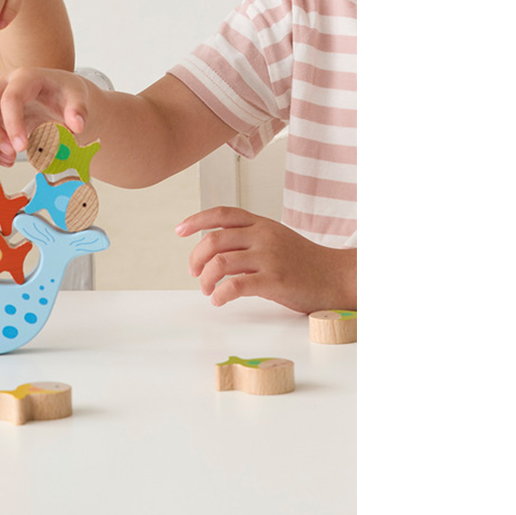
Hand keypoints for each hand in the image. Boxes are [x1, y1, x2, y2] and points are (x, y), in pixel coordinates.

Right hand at [0, 67, 92, 165]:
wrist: (60, 95)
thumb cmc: (66, 94)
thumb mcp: (78, 97)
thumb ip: (79, 110)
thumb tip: (76, 126)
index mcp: (25, 77)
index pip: (10, 98)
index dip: (13, 124)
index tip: (22, 147)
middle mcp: (3, 84)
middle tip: (12, 154)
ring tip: (9, 160)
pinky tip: (5, 160)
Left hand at [176, 206, 356, 312]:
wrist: (336, 276)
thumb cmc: (303, 261)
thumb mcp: (276, 238)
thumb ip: (248, 237)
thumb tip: (213, 248)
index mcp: (261, 223)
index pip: (222, 214)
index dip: (196, 220)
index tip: (179, 230)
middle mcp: (263, 236)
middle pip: (213, 240)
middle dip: (195, 258)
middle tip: (193, 273)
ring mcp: (268, 258)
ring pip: (219, 264)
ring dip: (204, 280)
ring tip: (207, 290)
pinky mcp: (274, 281)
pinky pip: (234, 286)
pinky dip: (219, 295)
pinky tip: (218, 300)